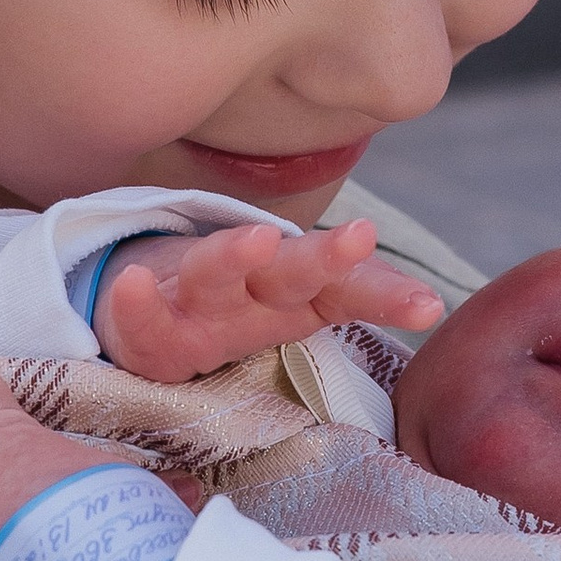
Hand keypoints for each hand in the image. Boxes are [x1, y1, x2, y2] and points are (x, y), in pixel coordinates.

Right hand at [96, 217, 440, 380]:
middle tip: (358, 237)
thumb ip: (358, 292)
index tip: (428, 306)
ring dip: (235, 254)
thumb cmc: (237, 299)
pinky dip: (133, 301)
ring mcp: (195, 299)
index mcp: (294, 291)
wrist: (141, 296)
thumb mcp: (297, 302)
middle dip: (323, 257)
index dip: (384, 292)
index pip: (347, 287)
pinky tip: (128, 283)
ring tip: (259, 240)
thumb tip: (432, 302)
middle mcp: (250, 287)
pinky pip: (141, 316)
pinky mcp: (148, 324)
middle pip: (290, 270)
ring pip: (214, 273)